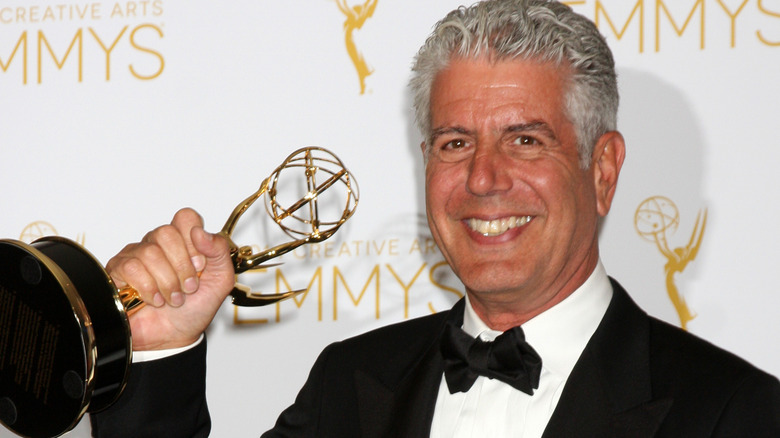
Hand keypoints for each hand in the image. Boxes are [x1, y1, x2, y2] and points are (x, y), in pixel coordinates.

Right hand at [106, 208, 235, 350]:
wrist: (175, 337)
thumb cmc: (195, 308)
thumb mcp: (221, 280)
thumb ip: (219, 251)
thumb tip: (200, 232)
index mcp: (185, 241)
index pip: (186, 217)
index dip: (194, 240)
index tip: (200, 264)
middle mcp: (159, 244)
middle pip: (166, 233)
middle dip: (181, 266)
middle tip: (188, 286)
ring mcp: (137, 255)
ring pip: (149, 252)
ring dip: (167, 282)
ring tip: (173, 298)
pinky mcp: (119, 270)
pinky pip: (131, 267)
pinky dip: (148, 288)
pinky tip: (154, 300)